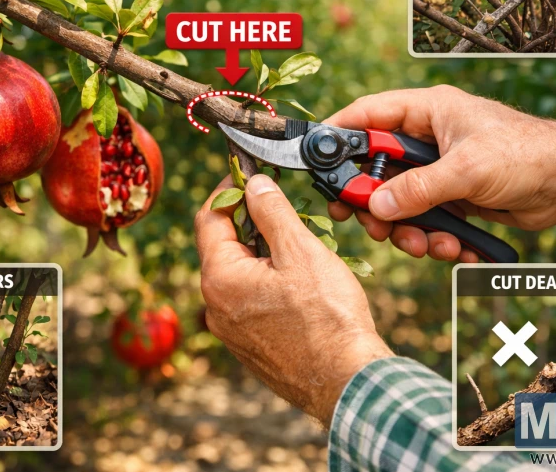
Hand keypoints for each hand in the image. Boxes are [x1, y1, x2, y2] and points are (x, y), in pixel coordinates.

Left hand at [194, 174, 392, 426]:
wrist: (347, 380)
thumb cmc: (327, 318)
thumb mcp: (300, 251)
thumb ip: (272, 212)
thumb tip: (254, 185)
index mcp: (220, 279)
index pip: (209, 219)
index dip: (227, 190)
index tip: (247, 175)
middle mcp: (215, 307)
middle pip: (222, 247)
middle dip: (249, 222)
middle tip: (280, 206)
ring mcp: (231, 331)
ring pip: (238, 275)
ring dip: (261, 253)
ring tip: (298, 245)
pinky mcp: (249, 346)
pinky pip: (249, 301)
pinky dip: (267, 282)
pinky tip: (298, 282)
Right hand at [326, 85, 555, 261]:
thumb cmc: (526, 154)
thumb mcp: (467, 170)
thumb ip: (418, 188)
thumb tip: (375, 207)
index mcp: (427, 113)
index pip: (368, 116)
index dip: (339, 134)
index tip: (315, 159)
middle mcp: (428, 139)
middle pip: (376, 169)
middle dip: (373, 202)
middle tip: (366, 223)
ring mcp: (438, 171)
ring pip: (398, 202)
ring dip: (407, 229)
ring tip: (427, 245)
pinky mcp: (452, 198)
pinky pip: (425, 220)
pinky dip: (434, 238)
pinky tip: (456, 247)